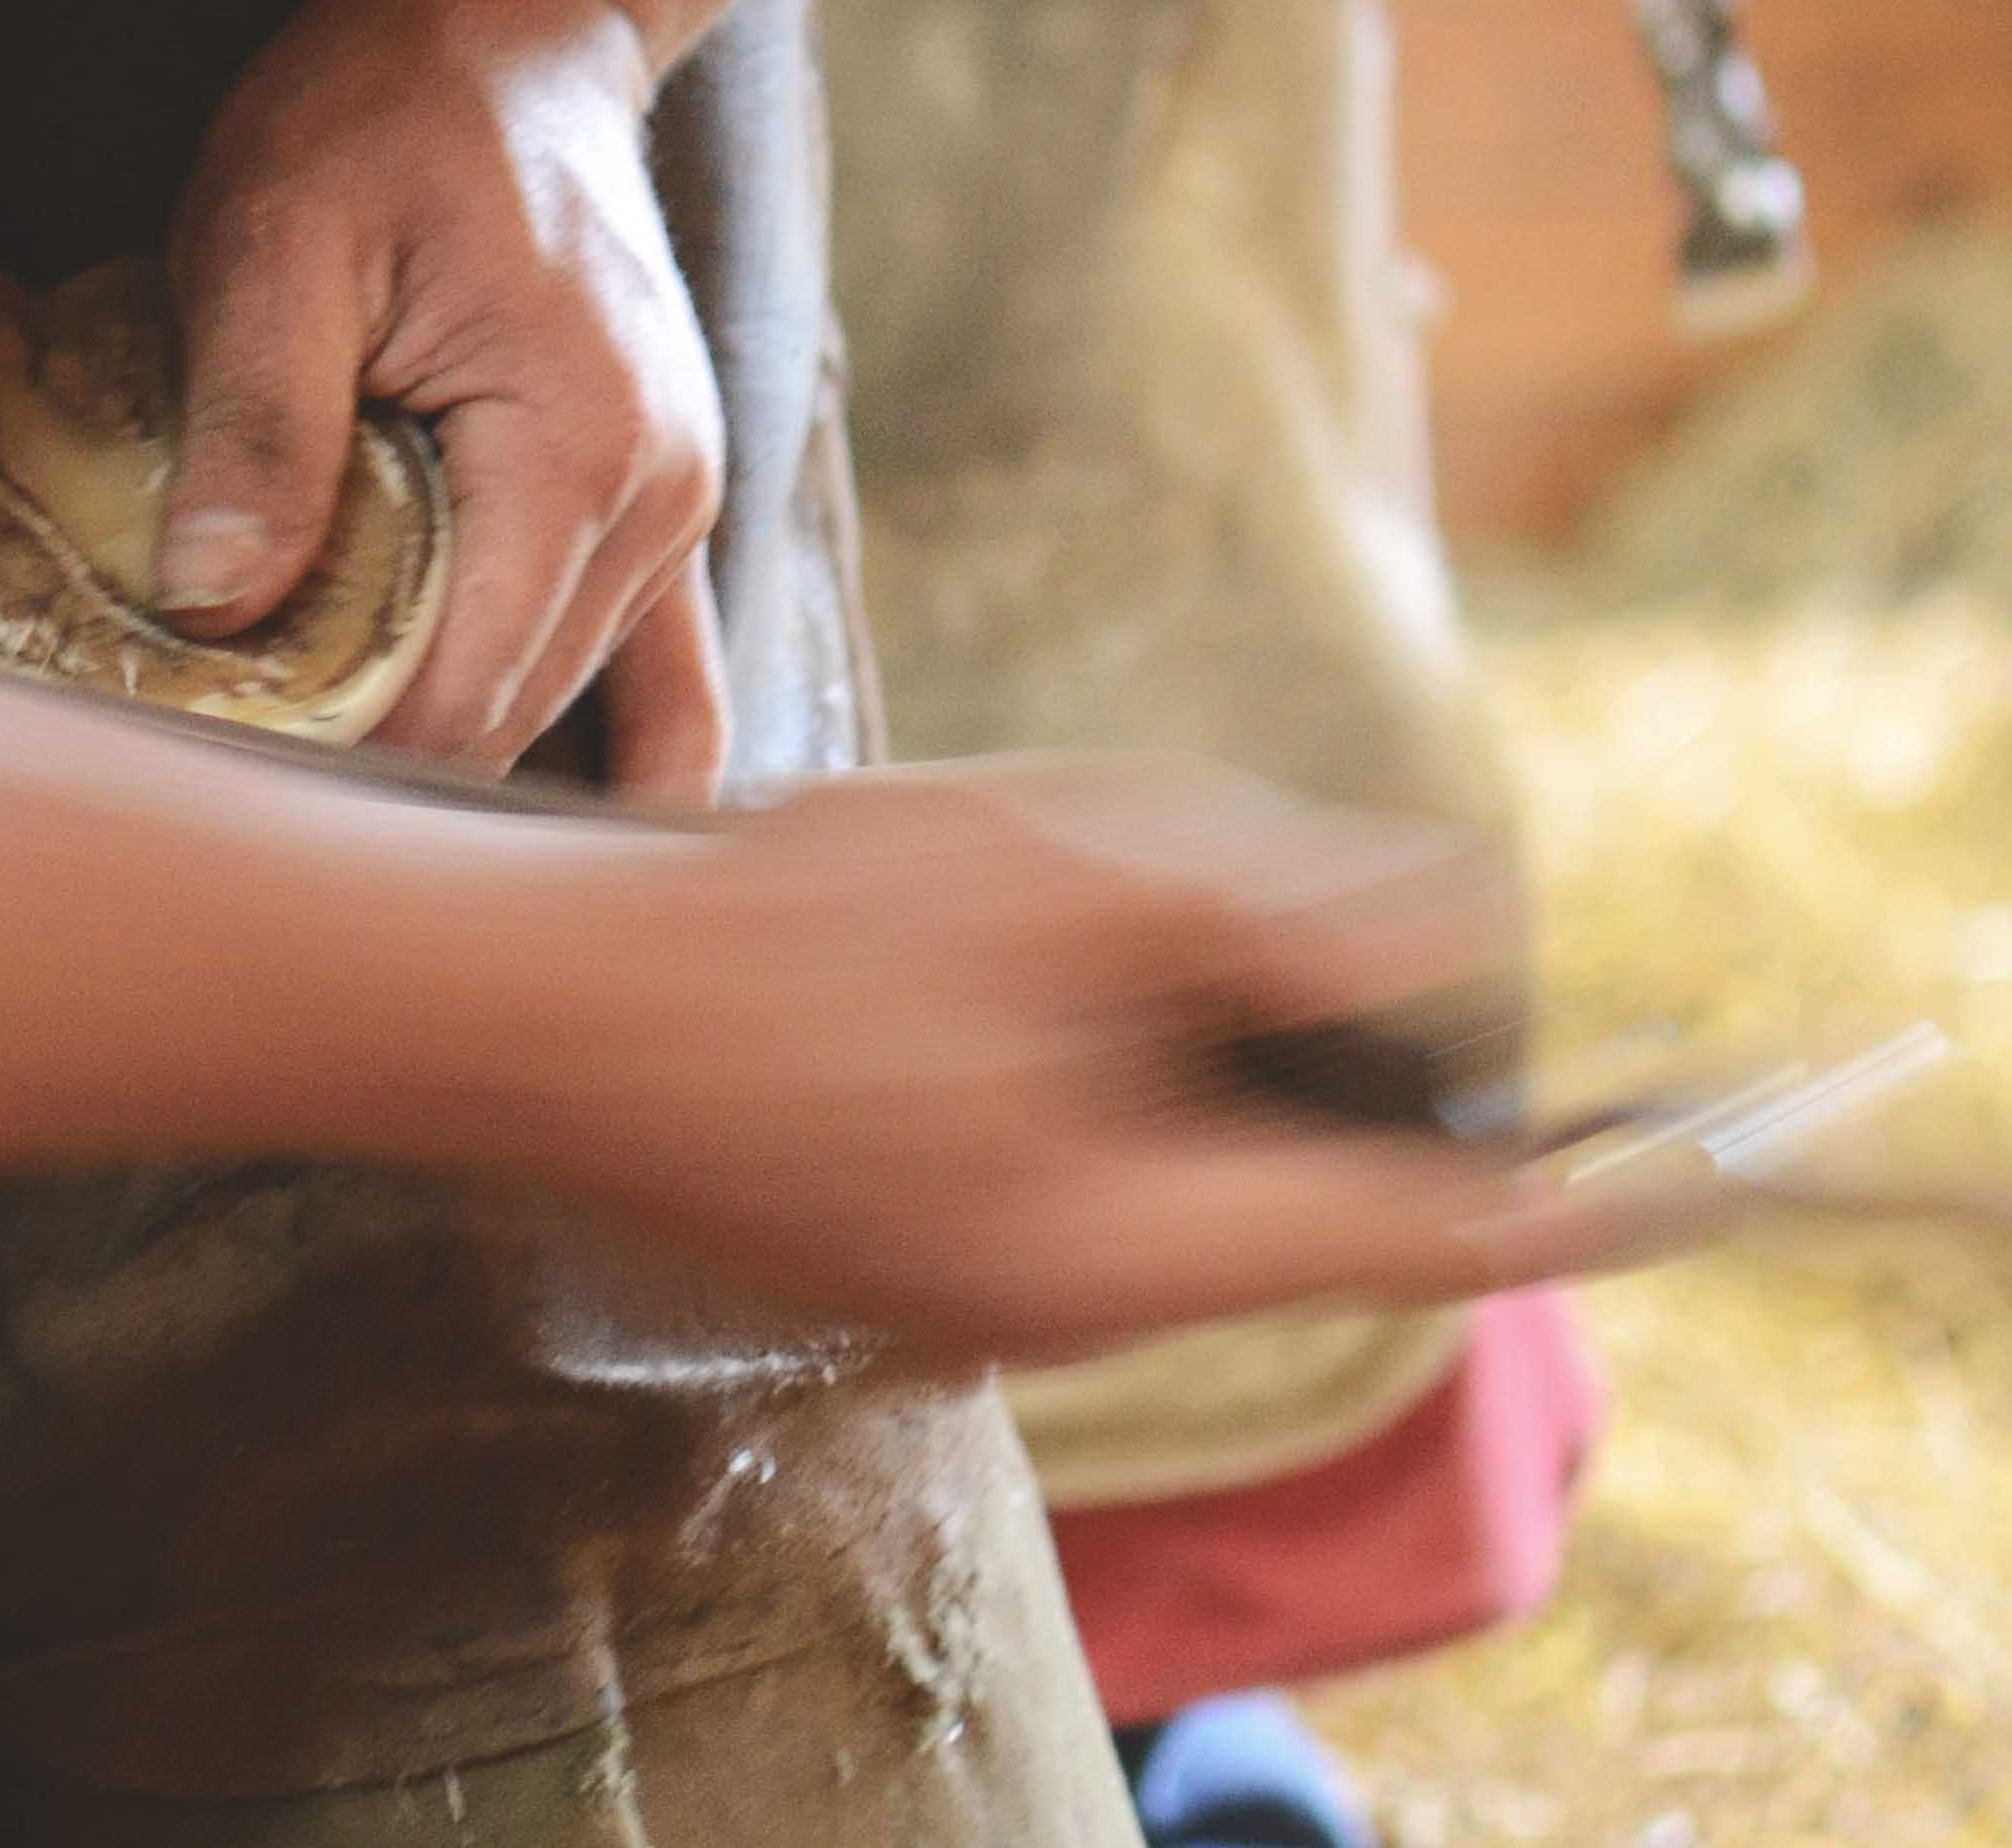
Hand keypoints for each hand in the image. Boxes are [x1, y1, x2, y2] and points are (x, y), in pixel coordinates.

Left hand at [156, 0, 728, 804]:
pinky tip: (489, 807)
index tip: (207, 762)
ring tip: (315, 759)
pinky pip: (663, 690)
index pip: (460, 698)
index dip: (333, 756)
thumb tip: (211, 612)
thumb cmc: (378, 119)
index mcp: (575, 452)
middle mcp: (662, 503)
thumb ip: (255, 428)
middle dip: (378, 763)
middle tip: (229, 769)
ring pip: (571, 714)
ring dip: (454, 748)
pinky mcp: (669, 511)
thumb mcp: (273, 244)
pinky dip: (587, 754)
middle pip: (514, 723)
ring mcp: (682, 514)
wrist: (509, 31)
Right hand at [504, 759, 1664, 1360]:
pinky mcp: (882, 1266)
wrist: (517, 1003)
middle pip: (1272, 1197)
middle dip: (1282, 1049)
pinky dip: (1041, 1075)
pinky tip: (924, 971)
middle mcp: (1052, 1312)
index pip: (1410, 1235)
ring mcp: (954, 1305)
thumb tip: (1444, 926)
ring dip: (1140, 1043)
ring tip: (1008, 906)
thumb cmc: (768, 923)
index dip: (1553, 1188)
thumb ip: (1270, 909)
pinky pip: (1034, 1180)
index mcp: (1118, 1241)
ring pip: (1147, 1178)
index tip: (1658, 1157)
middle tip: (1199, 900)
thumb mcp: (1052, 862)